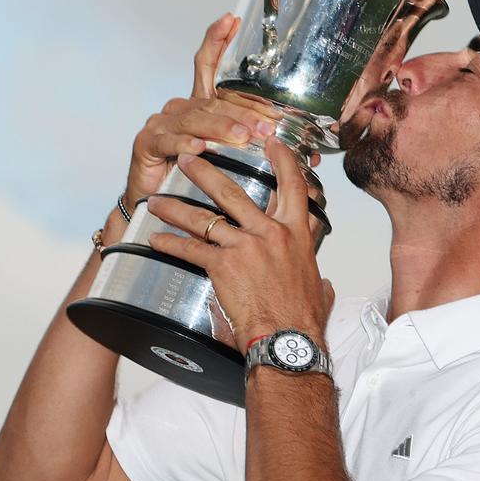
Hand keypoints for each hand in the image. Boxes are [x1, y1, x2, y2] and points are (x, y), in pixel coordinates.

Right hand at [123, 14, 281, 202]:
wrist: (155, 206)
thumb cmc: (195, 179)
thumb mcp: (233, 161)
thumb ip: (265, 153)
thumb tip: (310, 158)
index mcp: (200, 106)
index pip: (208, 66)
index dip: (218, 41)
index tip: (232, 20)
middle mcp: (180, 108)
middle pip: (213, 100)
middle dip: (244, 111)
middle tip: (269, 125)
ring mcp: (161, 124)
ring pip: (195, 119)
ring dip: (221, 128)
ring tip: (242, 137)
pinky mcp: (147, 144)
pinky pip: (169, 140)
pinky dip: (186, 143)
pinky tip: (200, 148)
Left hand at [145, 137, 334, 349]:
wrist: (287, 338)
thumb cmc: (302, 318)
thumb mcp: (318, 288)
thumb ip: (318, 279)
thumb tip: (323, 284)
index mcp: (296, 234)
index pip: (292, 185)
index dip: (282, 160)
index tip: (271, 142)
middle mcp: (269, 233)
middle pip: (233, 192)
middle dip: (207, 172)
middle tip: (191, 158)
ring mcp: (244, 246)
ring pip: (204, 218)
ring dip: (176, 207)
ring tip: (158, 200)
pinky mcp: (222, 265)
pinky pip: (190, 249)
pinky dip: (170, 244)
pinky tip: (156, 239)